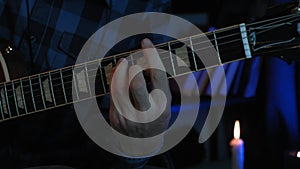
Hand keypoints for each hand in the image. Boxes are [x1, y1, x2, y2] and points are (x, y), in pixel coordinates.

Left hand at [109, 38, 170, 155]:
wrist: (142, 143)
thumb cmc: (156, 117)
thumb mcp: (165, 103)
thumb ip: (159, 83)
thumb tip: (146, 57)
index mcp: (163, 107)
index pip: (158, 76)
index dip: (152, 55)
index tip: (145, 41)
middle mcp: (147, 113)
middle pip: (136, 83)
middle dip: (133, 65)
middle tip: (132, 58)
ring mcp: (129, 117)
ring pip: (119, 86)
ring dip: (120, 69)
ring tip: (123, 63)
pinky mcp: (116, 118)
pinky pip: (112, 93)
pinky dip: (114, 79)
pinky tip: (117, 73)